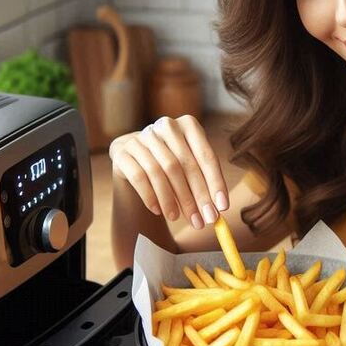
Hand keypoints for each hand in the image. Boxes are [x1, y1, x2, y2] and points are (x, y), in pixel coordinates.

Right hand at [108, 115, 228, 228]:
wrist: (136, 159)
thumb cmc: (172, 165)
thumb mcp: (191, 167)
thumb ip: (205, 184)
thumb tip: (217, 211)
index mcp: (188, 125)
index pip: (206, 156)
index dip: (216, 182)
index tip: (223, 207)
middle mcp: (166, 126)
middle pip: (184, 165)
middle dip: (196, 196)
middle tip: (204, 220)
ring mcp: (142, 137)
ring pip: (161, 171)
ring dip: (172, 200)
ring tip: (178, 219)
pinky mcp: (122, 152)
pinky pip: (139, 177)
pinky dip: (151, 197)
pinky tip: (158, 212)